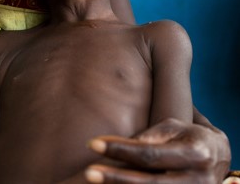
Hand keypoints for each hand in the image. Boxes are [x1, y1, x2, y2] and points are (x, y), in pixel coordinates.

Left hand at [85, 118, 230, 183]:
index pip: (149, 154)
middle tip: (88, 172)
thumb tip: (122, 145)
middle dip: (115, 178)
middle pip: (149, 183)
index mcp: (194, 154)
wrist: (217, 156)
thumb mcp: (172, 128)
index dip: (120, 150)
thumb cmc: (187, 136)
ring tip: (96, 180)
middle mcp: (198, 181)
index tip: (93, 144)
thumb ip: (150, 137)